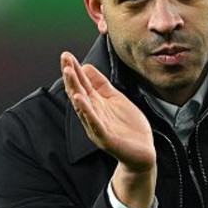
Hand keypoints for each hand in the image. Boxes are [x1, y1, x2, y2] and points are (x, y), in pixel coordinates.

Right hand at [61, 52, 155, 207]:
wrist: (142, 153)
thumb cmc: (129, 127)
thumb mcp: (116, 99)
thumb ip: (101, 85)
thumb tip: (86, 66)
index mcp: (96, 104)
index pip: (82, 84)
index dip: (74, 69)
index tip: (66, 55)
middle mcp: (93, 114)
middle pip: (78, 92)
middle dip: (71, 75)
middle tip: (64, 59)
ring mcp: (97, 126)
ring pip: (82, 106)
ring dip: (75, 89)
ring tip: (68, 73)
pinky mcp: (105, 138)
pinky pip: (94, 123)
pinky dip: (86, 112)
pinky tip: (80, 100)